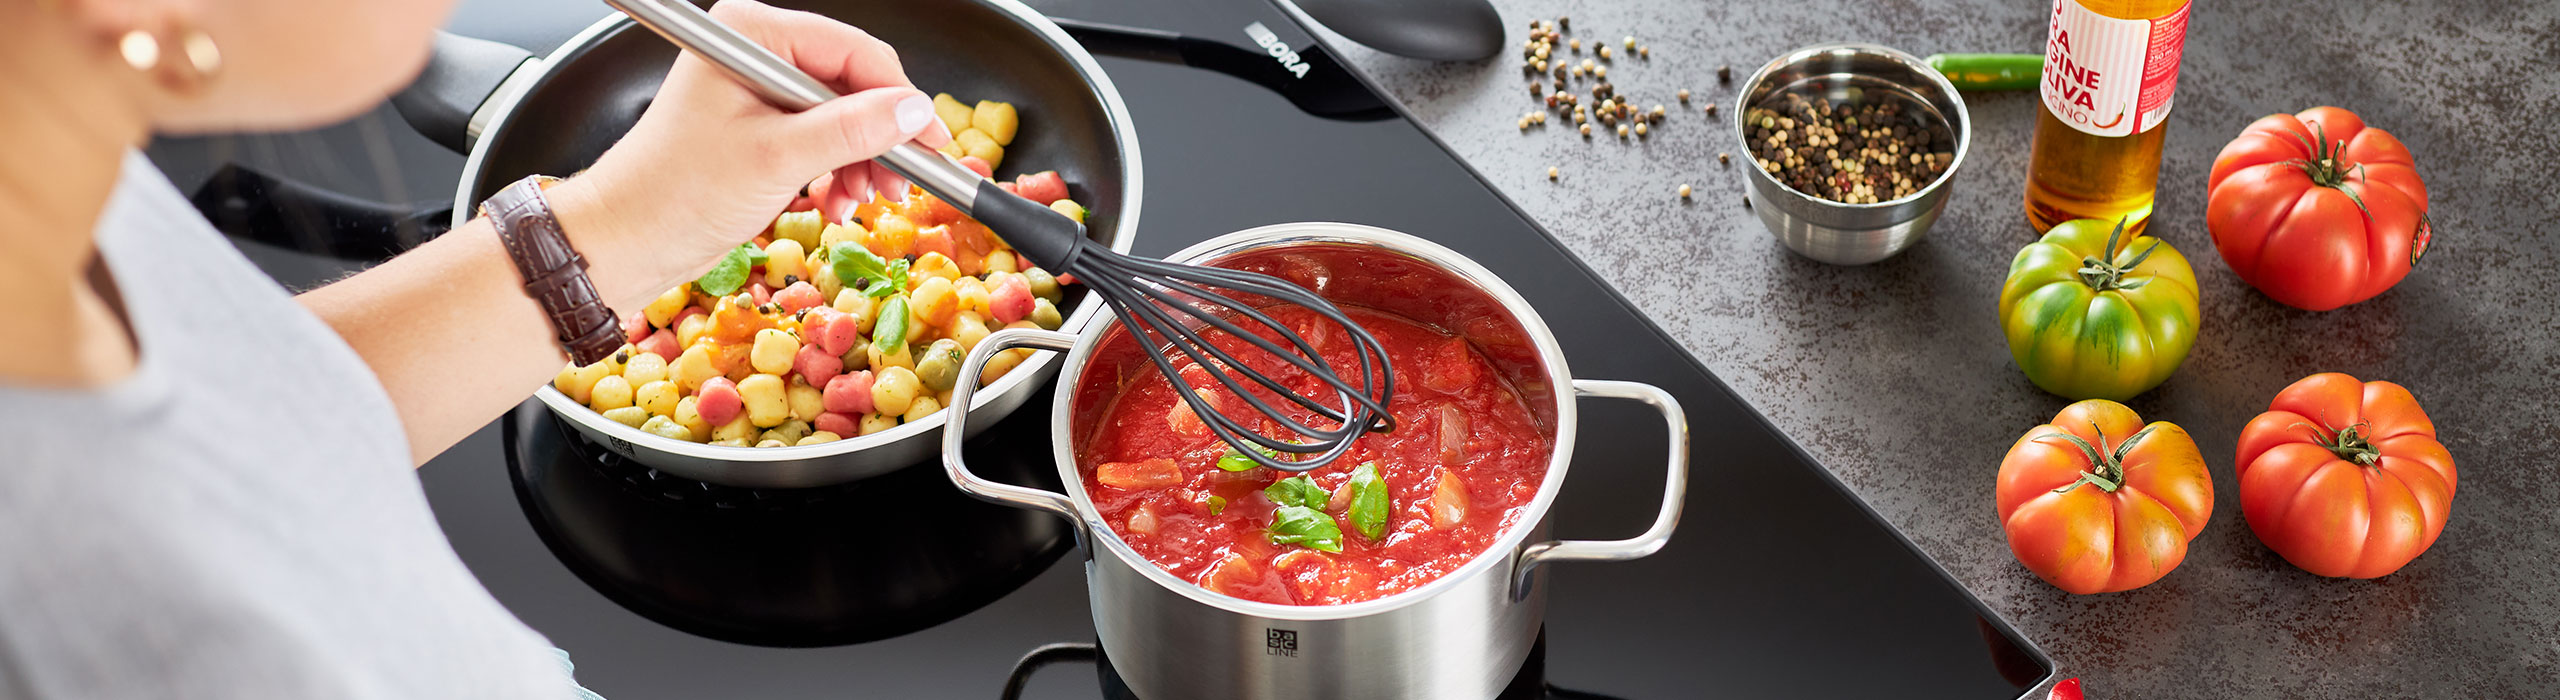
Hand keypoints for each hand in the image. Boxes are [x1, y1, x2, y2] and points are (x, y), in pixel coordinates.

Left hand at [550, 0, 952, 307]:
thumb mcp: (778, 159)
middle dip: (880, 138)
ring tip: (862, 200)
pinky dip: (836, 169)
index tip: (932, 142)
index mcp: (751, 35)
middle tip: (899, 183)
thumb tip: (914, 113)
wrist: (626, 239)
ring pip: (841, 113)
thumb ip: (853, 130)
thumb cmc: (677, 191)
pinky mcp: (758, 122)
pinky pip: (819, 136)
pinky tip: (836, 200)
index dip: (900, 99)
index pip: (854, 51)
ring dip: (861, 160)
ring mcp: (757, 88)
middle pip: (852, 82)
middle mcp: (756, 51)